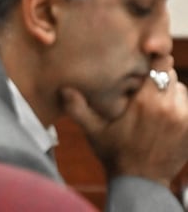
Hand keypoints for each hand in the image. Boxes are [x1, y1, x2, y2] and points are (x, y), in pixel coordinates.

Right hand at [61, 67, 187, 186]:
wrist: (140, 182)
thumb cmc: (115, 154)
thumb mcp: (93, 130)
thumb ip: (78, 108)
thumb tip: (64, 89)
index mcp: (146, 103)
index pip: (161, 65)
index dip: (155, 59)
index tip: (146, 58)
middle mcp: (169, 108)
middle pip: (171, 76)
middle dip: (158, 78)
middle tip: (143, 86)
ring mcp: (184, 119)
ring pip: (182, 90)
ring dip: (170, 92)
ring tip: (154, 103)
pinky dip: (178, 107)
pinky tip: (164, 116)